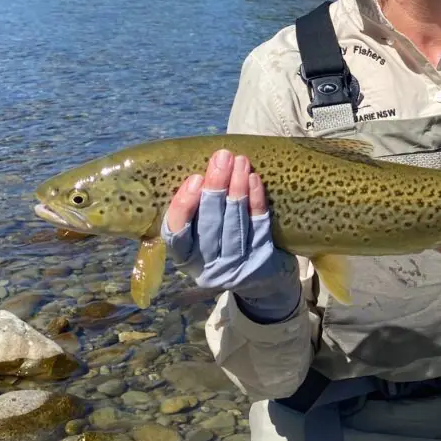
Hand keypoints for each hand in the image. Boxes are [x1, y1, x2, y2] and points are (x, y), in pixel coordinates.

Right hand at [161, 148, 300, 321]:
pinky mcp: (261, 259)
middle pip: (209, 224)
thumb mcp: (204, 239)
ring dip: (237, 188)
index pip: (176, 234)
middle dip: (216, 187)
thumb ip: (198, 212)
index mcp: (187, 258)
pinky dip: (256, 201)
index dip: (183, 207)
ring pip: (234, 222)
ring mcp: (236, 265)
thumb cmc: (226, 248)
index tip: (195, 179)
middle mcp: (208, 266)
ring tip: (240, 161)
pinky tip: (254, 180)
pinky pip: (258, 225)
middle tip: (221, 157)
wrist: (264, 283)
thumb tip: (205, 169)